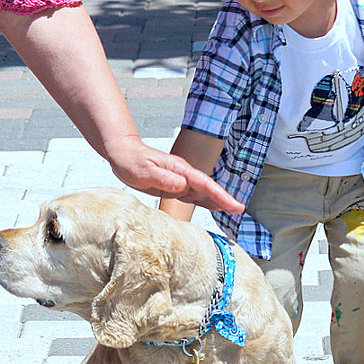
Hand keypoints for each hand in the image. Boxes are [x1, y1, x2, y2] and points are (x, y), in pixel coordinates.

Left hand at [104, 135, 243, 213]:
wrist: (123, 153)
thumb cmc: (131, 161)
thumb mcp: (144, 171)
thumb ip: (163, 178)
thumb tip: (182, 185)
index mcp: (179, 169)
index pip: (204, 184)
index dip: (220, 195)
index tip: (233, 204)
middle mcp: (183, 174)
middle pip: (208, 188)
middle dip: (224, 199)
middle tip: (240, 210)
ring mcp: (180, 180)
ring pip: (202, 193)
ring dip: (217, 201)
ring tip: (232, 210)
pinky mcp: (174, 186)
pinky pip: (193, 195)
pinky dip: (204, 201)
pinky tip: (213, 207)